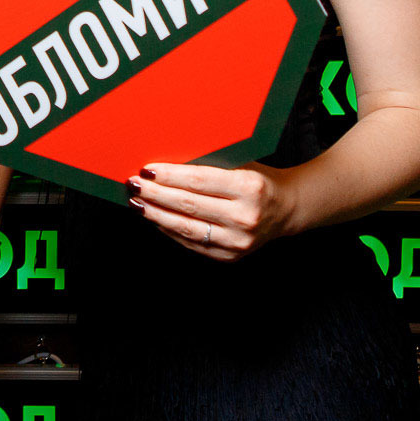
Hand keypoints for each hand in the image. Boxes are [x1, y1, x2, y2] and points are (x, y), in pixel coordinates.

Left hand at [127, 162, 300, 261]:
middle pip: (188, 205)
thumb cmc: (257, 181)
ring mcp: (238, 241)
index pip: (198, 181)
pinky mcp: (230, 256)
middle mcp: (245, 217)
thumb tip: (165, 166)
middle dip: (155, 194)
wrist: (285, 210)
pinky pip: (191, 243)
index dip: (169, 176)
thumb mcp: (240, 165)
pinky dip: (169, 230)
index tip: (147, 170)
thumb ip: (208, 165)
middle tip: (134, 184)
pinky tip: (156, 218)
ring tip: (137, 203)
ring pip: (186, 227)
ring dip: (156, 214)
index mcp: (249, 187)